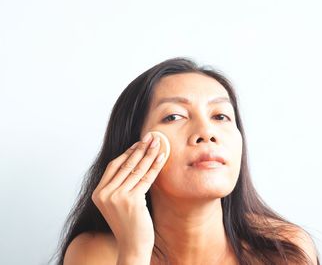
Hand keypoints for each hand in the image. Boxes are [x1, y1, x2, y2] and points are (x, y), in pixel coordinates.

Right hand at [91, 133, 165, 260]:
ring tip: (159, 143)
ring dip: (149, 154)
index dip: (127, 153)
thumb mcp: (118, 203)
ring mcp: (117, 197)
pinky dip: (155, 166)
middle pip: (125, 165)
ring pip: (136, 169)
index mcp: (98, 193)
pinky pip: (146, 178)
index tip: (139, 143)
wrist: (133, 246)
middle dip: (140, 148)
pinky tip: (162, 157)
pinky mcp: (131, 201)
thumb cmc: (129, 225)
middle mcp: (105, 194)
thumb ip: (119, 186)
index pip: (113, 166)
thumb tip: (134, 161)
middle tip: (151, 136)